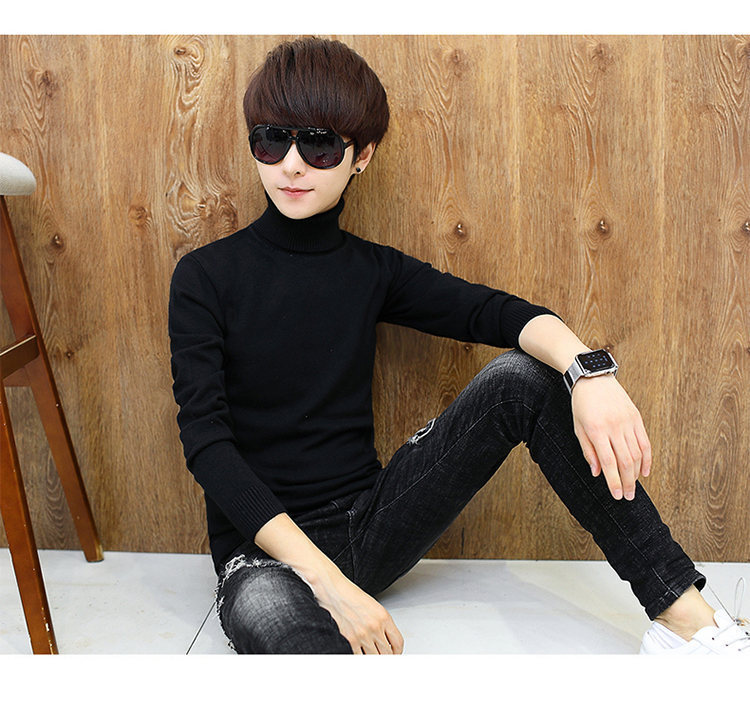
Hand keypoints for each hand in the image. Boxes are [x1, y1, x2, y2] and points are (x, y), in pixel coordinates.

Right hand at [308, 567, 403, 653]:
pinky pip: (359, 657)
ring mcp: (362, 635)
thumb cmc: (350, 594)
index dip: (397, 652)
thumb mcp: (372, 606)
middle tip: (382, 655)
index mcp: (383, 617)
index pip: (398, 642)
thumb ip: (381, 624)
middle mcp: (375, 627)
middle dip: (385, 656)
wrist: (333, 589)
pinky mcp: (349, 640)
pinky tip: (359, 654)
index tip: (394, 653)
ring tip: (369, 654)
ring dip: (372, 657)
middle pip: (387, 653)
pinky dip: (360, 657)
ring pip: (374, 658)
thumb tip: (385, 641)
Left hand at [570, 374, 651, 500]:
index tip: (617, 495)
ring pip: (637, 453)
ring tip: (634, 486)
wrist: (593, 378)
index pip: (608, 462)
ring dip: (636, 473)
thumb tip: (598, 473)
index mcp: (596, 430)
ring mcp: (627, 422)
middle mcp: (614, 427)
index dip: (614, 481)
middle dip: (628, 482)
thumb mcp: (578, 428)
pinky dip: (647, 458)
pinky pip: (645, 442)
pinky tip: (644, 471)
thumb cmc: (582, 405)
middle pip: (625, 461)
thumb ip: (588, 451)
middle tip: (628, 496)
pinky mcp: (636, 417)